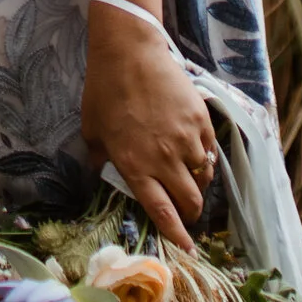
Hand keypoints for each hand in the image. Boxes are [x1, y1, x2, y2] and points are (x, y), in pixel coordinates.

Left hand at [81, 5, 218, 249]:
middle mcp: (164, 159)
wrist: (130, 52)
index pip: (162, 212)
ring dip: (198, 183)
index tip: (187, 249)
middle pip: (190, 201)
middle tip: (188, 212)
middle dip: (191, 213)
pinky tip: (195, 150)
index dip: (177, 235)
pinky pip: (210, 151)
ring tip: (190, 177)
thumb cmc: (105, 90)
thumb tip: (102, 172)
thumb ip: (99, 158)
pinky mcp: (201, 121)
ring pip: (204, 177)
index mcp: (135, 167)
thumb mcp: (92, 130)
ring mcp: (186, 140)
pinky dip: (205, 157)